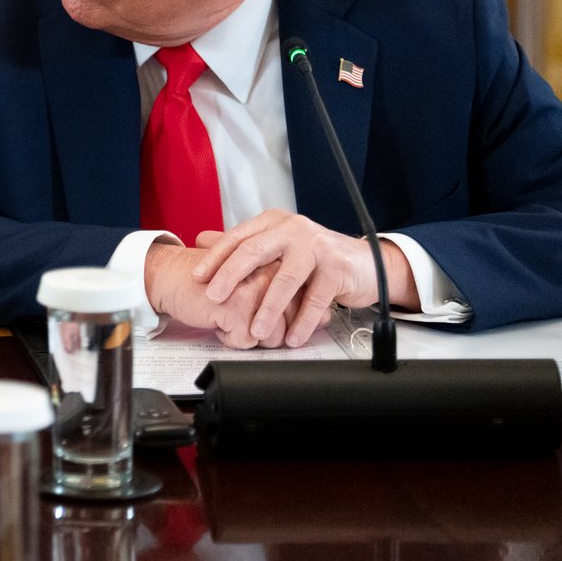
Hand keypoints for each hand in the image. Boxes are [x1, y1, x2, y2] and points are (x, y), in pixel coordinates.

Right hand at [145, 242, 294, 347]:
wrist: (170, 273)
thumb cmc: (213, 279)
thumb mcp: (257, 283)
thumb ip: (293, 297)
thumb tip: (325, 318)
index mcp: (279, 262)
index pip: (306, 305)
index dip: (287, 320)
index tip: (266, 316)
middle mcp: (271, 272)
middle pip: (290, 324)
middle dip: (267, 331)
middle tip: (246, 318)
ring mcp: (255, 288)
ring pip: (272, 337)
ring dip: (248, 336)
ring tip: (231, 317)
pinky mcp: (236, 305)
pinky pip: (245, 342)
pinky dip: (228, 338)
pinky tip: (218, 320)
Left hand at [194, 210, 413, 346]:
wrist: (365, 264)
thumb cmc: (314, 257)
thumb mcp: (277, 246)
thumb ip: (243, 244)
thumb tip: (201, 238)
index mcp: (274, 222)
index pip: (238, 237)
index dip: (215, 257)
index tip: (196, 277)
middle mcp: (294, 230)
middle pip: (255, 251)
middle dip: (231, 276)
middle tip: (213, 298)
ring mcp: (317, 248)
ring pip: (285, 280)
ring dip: (268, 309)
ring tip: (254, 330)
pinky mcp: (337, 269)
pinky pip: (314, 300)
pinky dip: (301, 322)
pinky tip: (291, 337)